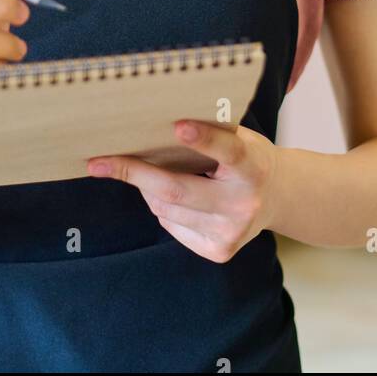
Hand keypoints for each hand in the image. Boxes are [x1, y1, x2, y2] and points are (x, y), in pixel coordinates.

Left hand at [87, 121, 278, 262]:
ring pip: (166, 209)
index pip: (228, 151)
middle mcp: (243, 203)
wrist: (277, 198)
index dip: (203, 138)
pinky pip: (171, 224)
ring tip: (148, 171)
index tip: (178, 125)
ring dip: (147, 188)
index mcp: (253, 166)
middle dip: (134, 173)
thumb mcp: (239, 137)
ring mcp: (231, 232)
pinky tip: (177, 197)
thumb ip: (210, 132)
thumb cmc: (246, 156)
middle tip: (98, 163)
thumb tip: (152, 123)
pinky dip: (162, 207)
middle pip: (177, 190)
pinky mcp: (219, 252)